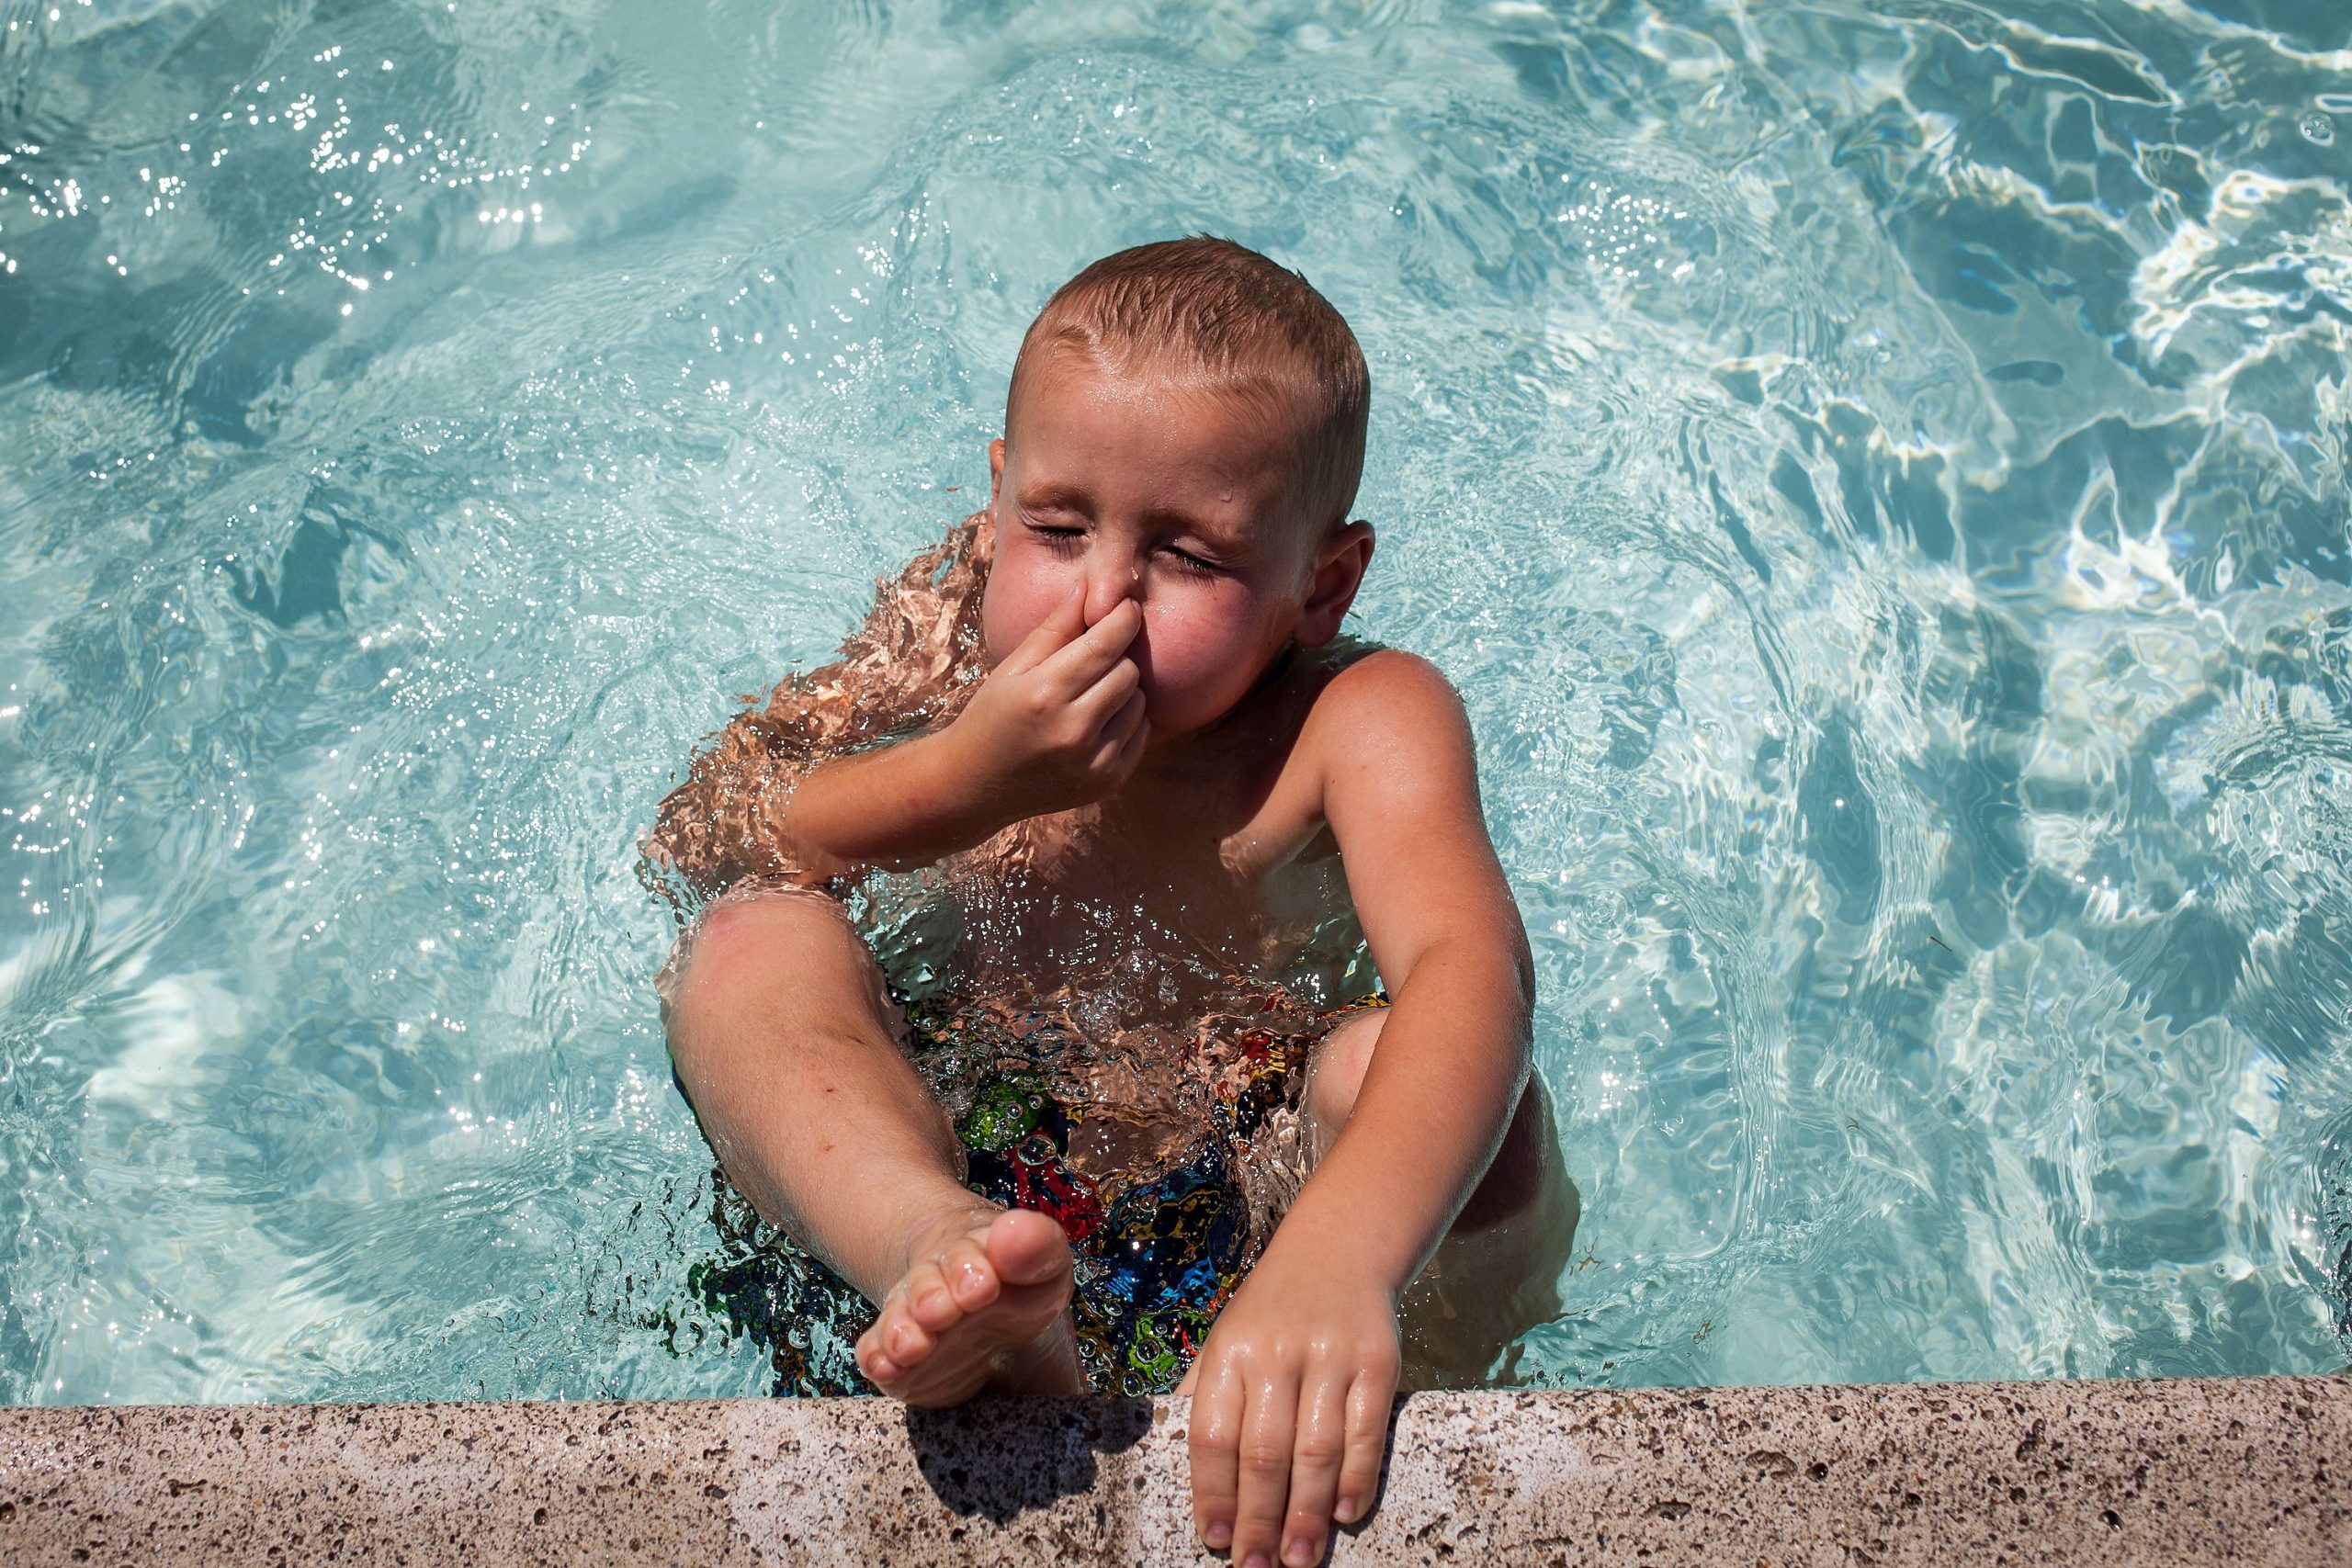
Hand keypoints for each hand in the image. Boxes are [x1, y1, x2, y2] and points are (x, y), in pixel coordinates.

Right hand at [945, 583, 1148, 821]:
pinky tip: (1095, 724)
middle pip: (1128, 672)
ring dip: (1122, 692)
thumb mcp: (1011, 669)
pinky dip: (1126, 722)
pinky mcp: (1108, 782)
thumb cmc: (991, 718)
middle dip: (1116, 660)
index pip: (1103, 647)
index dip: (1122, 621)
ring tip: (1088, 697)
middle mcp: (1073, 730)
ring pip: (1139, 704)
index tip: (1129, 607)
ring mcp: (1093, 762)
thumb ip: (1053, 630)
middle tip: (1091, 663)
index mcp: (1044, 695)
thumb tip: (1086, 586)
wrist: (976, 786)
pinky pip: (1140, 735)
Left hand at [1179, 1241, 1399, 1566]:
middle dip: (1258, 1520)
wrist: (1340, 1248)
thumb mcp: (1228, 1339)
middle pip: (1263, 1453)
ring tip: (1300, 1558)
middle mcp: (1277, 1352)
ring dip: (1307, 1514)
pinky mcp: (1378, 1361)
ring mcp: (1329, 1356)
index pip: (1213, 1435)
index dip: (1212, 1494)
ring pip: (1316, 1450)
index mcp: (1230, 1351)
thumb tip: (1183, 1470)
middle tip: (1255, 1567)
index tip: (1214, 1541)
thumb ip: (1206, 1397)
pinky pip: (1366, 1432)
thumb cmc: (1272, 1311)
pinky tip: (1344, 1514)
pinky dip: (1356, 1479)